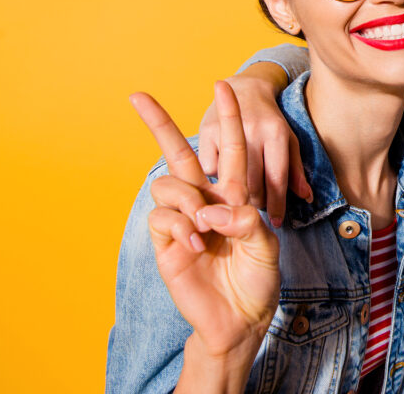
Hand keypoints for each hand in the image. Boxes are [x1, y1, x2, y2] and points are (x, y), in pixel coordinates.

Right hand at [131, 81, 280, 357]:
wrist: (240, 317)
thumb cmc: (258, 279)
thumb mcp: (267, 246)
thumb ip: (247, 221)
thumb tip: (211, 210)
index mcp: (234, 196)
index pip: (229, 149)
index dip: (227, 118)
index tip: (221, 85)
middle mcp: (205, 202)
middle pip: (177, 154)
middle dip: (158, 123)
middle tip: (137, 96)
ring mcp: (182, 220)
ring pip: (168, 185)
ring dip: (188, 201)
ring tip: (207, 230)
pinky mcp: (166, 242)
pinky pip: (163, 217)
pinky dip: (181, 228)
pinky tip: (196, 248)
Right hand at [199, 62, 310, 227]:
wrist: (244, 89)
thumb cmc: (270, 121)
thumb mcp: (288, 141)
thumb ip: (297, 170)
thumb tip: (307, 198)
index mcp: (277, 134)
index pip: (277, 179)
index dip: (277, 205)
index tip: (276, 222)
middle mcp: (253, 132)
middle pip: (253, 184)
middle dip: (256, 204)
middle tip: (257, 212)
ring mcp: (227, 131)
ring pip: (230, 180)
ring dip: (236, 197)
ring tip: (241, 202)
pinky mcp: (206, 132)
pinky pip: (210, 170)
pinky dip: (217, 179)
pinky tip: (222, 181)